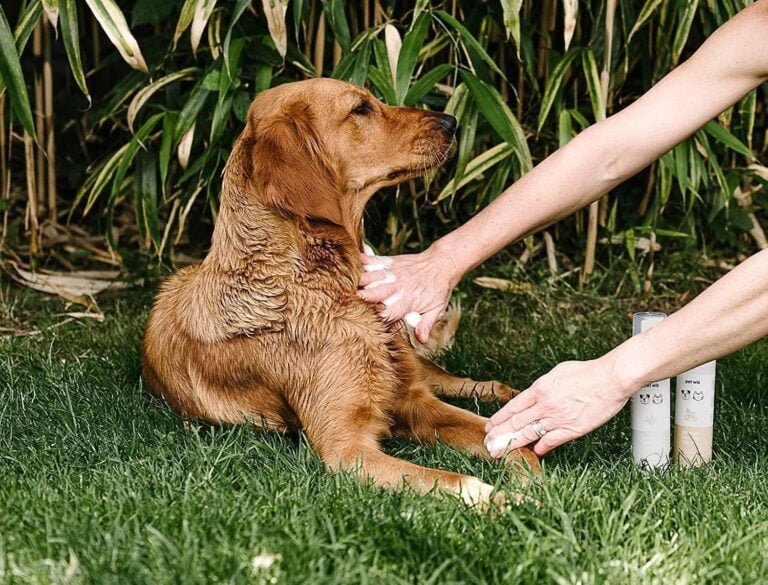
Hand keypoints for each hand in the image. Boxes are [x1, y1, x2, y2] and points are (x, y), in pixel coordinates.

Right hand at [357, 243, 459, 342]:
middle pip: (379, 292)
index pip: (392, 312)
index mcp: (409, 301)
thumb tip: (422, 340)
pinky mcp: (391, 262)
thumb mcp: (437, 309)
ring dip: (361, 279)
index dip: (380, 317)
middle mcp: (400, 286)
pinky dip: (364, 260)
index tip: (368, 323)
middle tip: (352, 299)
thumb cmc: (439, 289)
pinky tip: (354, 261)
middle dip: (366, 296)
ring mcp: (394, 273)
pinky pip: (375, 261)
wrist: (443, 263)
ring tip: (348, 282)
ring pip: (374, 276)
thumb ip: (427, 324)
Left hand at [484, 355, 634, 456]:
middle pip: (517, 423)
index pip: (513, 407)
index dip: (500, 419)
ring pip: (529, 434)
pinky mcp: (573, 429)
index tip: (489, 427)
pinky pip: (551, 441)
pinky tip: (533, 453)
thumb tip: (533, 396)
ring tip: (500, 452)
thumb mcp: (557, 373)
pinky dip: (540, 448)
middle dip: (500, 435)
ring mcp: (558, 418)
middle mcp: (545, 405)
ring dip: (513, 444)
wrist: (611, 379)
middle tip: (488, 445)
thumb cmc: (588, 373)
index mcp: (540, 389)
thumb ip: (543, 387)